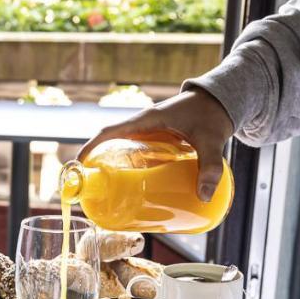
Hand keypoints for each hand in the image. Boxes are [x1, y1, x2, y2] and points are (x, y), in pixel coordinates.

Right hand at [79, 88, 234, 201]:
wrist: (220, 101)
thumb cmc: (212, 114)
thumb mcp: (212, 140)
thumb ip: (210, 166)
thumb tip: (203, 196)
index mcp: (147, 119)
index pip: (111, 131)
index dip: (92, 147)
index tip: (80, 164)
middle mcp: (142, 123)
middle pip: (109, 141)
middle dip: (96, 160)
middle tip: (92, 185)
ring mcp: (147, 130)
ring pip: (120, 146)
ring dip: (109, 162)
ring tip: (105, 187)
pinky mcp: (154, 136)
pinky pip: (132, 149)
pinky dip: (125, 163)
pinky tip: (129, 181)